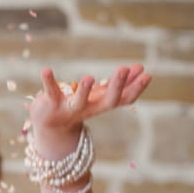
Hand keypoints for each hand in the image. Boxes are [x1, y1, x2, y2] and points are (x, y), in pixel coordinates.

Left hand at [28, 64, 151, 141]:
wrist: (50, 124)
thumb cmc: (78, 104)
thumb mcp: (99, 94)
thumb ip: (117, 82)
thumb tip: (141, 67)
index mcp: (102, 104)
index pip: (124, 99)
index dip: (136, 89)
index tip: (147, 75)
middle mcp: (89, 108)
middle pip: (107, 101)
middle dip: (117, 86)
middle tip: (124, 68)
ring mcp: (70, 108)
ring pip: (79, 101)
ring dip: (84, 90)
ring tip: (89, 77)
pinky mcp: (52, 104)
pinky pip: (51, 92)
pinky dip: (48, 81)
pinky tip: (46, 70)